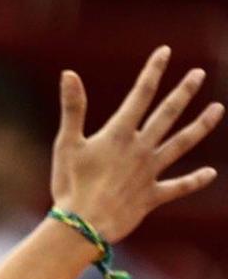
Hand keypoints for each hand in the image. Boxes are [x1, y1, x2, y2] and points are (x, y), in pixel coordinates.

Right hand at [50, 47, 222, 241]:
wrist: (82, 225)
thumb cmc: (70, 185)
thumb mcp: (66, 144)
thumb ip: (73, 108)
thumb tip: (69, 74)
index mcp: (119, 134)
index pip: (141, 95)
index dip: (153, 71)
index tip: (165, 52)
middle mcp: (140, 149)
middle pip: (167, 114)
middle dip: (184, 92)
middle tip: (198, 74)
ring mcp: (149, 172)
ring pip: (181, 144)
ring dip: (201, 125)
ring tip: (218, 109)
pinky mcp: (151, 196)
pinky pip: (177, 187)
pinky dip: (194, 181)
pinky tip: (212, 174)